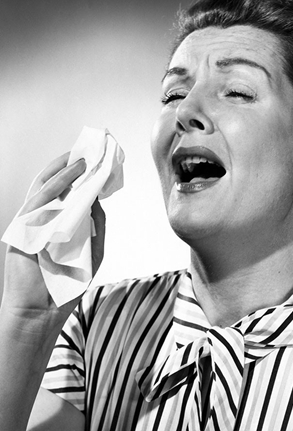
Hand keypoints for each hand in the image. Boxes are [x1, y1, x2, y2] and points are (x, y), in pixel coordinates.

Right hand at [2, 153, 105, 319]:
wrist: (41, 312)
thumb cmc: (66, 285)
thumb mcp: (92, 251)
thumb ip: (95, 224)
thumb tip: (99, 197)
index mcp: (61, 226)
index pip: (71, 194)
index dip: (83, 177)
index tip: (99, 162)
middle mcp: (46, 221)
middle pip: (57, 186)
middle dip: (73, 166)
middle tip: (91, 151)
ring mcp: (32, 223)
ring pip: (46, 188)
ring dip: (64, 171)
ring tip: (83, 159)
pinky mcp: (22, 228)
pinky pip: (37, 201)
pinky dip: (53, 186)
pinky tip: (68, 175)